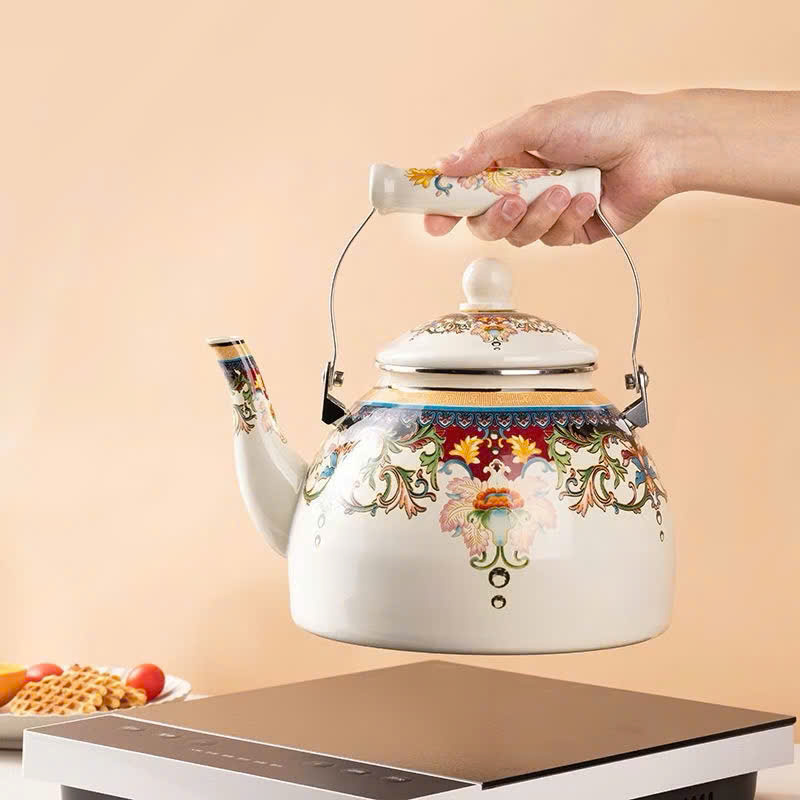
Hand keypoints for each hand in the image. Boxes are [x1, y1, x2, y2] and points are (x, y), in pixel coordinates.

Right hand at [424, 91, 677, 246]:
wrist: (654, 144)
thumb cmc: (601, 121)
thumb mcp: (535, 122)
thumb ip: (486, 147)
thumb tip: (445, 166)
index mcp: (509, 158)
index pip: (466, 190)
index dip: (446, 208)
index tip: (434, 222)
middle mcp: (523, 188)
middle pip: (485, 222)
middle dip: (496, 216)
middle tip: (512, 201)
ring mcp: (547, 212)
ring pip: (518, 236)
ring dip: (539, 214)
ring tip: (565, 189)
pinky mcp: (572, 232)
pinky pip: (553, 239)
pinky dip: (569, 217)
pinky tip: (588, 196)